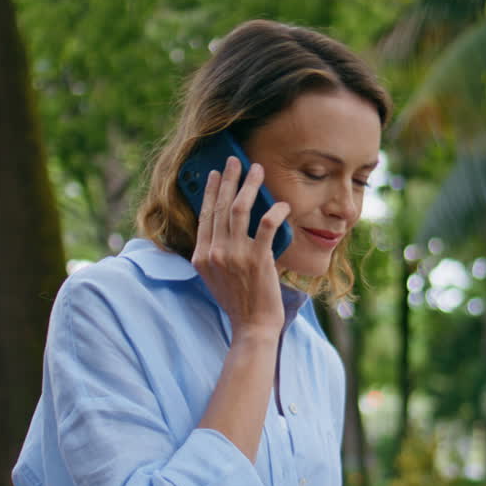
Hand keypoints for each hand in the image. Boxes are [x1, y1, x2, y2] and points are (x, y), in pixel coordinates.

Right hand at [191, 155, 290, 340]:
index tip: (214, 174)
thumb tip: (224, 227)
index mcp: (202, 256)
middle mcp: (215, 252)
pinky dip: (275, 211)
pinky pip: (267, 225)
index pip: (205, 215)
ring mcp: (235, 255)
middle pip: (219, 206)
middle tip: (235, 160)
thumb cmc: (238, 302)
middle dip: (228, 179)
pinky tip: (283, 204)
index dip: (209, 191)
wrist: (252, 326)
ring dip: (249, 185)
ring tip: (257, 169)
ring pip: (238, 209)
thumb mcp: (215, 277)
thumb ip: (214, 253)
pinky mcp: (258, 259)